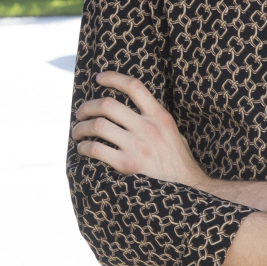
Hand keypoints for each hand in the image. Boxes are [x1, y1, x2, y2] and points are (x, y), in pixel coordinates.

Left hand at [71, 72, 209, 189]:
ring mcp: (138, 146)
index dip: (113, 78)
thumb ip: (154, 117)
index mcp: (160, 116)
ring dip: (81, 127)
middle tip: (80, 113)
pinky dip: (84, 147)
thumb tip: (129, 106)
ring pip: (98, 125)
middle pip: (107, 105)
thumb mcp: (173, 131)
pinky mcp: (128, 165)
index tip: (99, 78)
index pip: (134, 86)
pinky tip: (83, 148)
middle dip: (87, 107)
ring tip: (77, 132)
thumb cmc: (177, 160)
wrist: (188, 187)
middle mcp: (148, 128)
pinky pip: (97, 149)